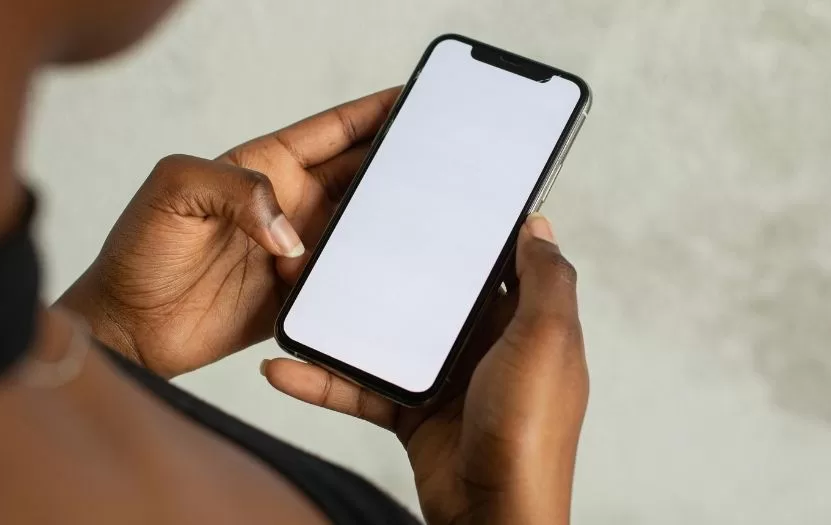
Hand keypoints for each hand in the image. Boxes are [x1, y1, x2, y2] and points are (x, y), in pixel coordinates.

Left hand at [57, 88, 400, 377]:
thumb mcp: (175, 191)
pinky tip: (393, 273)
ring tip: (427, 218)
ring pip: (360, 227)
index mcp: (266, 165)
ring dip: (388, 223)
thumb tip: (291, 235)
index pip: (334, 131)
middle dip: (397, 166)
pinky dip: (369, 276)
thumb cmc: (139, 254)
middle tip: (437, 163)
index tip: (414, 102)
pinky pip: (346, 279)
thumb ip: (235, 188)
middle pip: (359, 176)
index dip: (375, 114)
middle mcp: (289, 204)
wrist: (131, 330)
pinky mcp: (302, 294)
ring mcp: (299, 249)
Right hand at [262, 214, 588, 524]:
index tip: (429, 201)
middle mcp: (489, 346)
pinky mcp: (414, 414)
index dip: (469, 232)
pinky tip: (284, 370)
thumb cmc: (529, 432)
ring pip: (390, 338)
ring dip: (344, 325)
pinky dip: (326, 381)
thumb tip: (538, 226)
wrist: (493, 516)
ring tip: (300, 297)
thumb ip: (546, 282)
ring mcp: (449, 380)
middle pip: (435, 295)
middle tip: (345, 240)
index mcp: (526, 322)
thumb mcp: (546, 342)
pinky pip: (364, 389)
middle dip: (392, 269)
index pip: (498, 263)